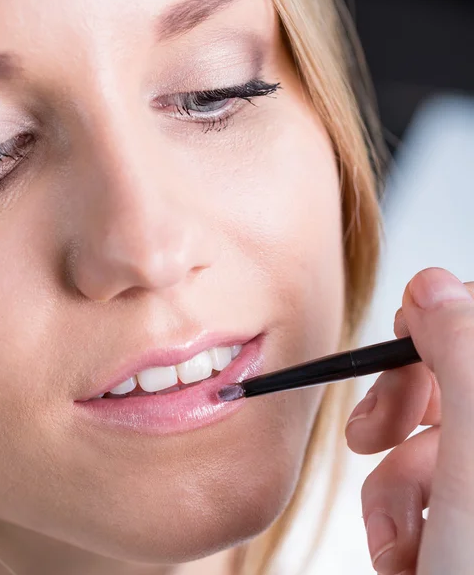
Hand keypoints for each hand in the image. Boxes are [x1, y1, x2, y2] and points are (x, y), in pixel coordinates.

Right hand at [345, 268, 473, 574]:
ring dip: (392, 491)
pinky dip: (397, 521)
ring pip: (424, 445)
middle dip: (398, 409)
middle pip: (453, 381)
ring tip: (401, 543)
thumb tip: (433, 282)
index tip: (402, 332)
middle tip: (367, 433)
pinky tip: (406, 557)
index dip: (443, 318)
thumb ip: (462, 353)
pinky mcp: (465, 521)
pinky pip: (416, 491)